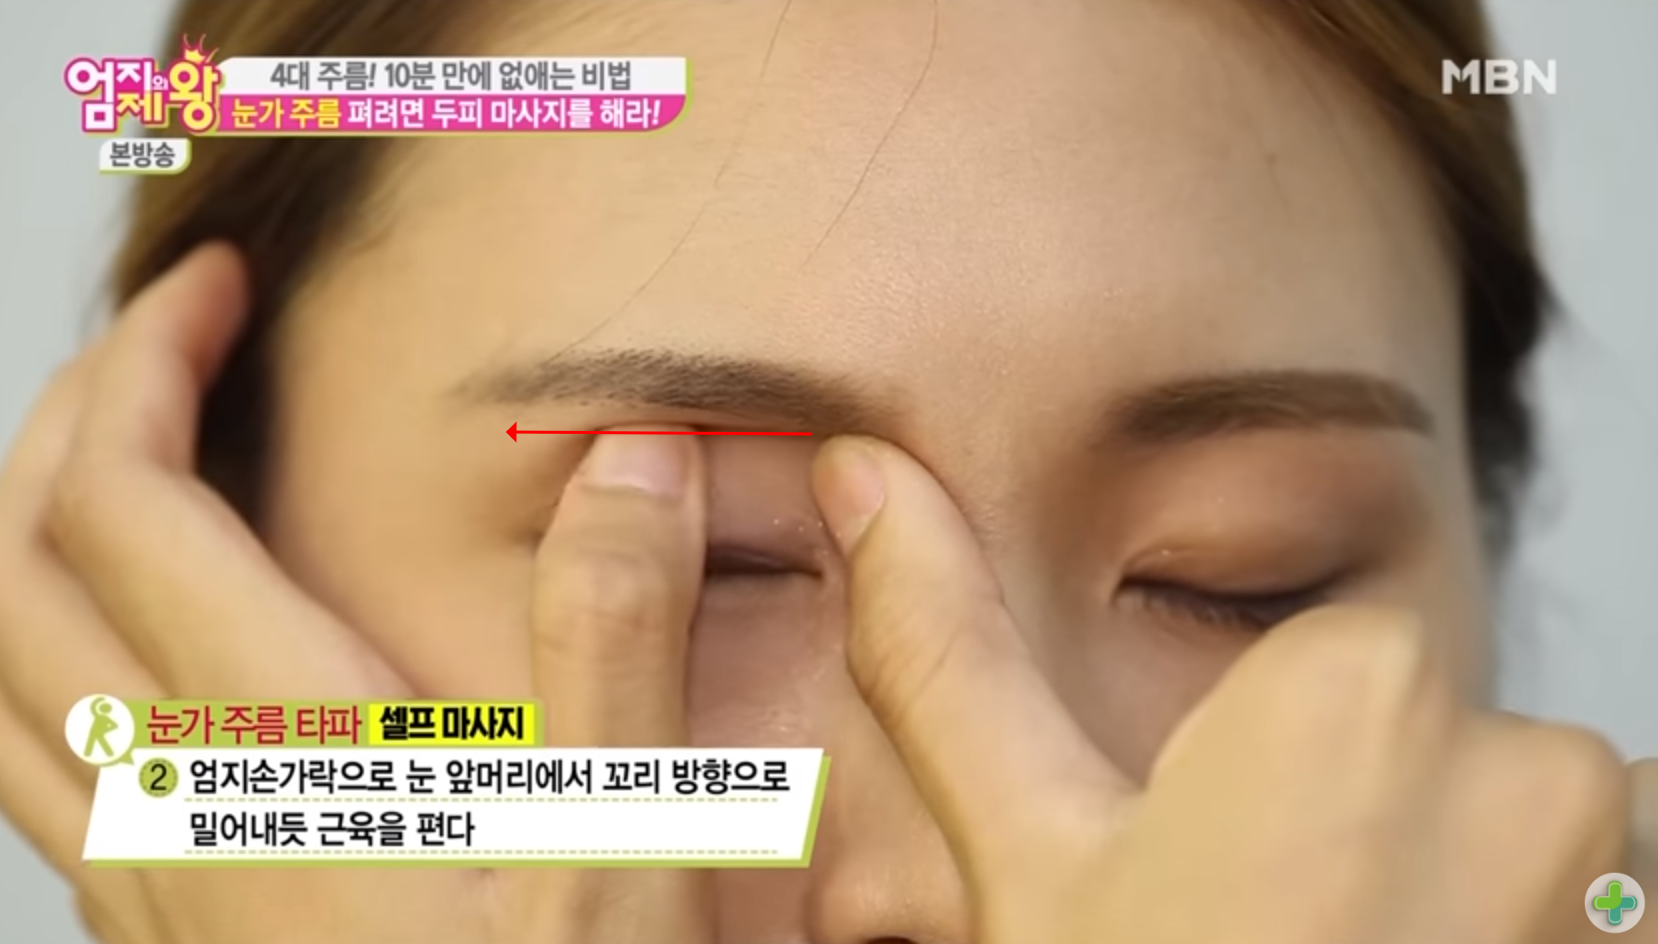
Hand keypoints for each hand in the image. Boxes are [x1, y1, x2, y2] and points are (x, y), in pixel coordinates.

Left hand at [0, 245, 713, 943]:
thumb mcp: (631, 858)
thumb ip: (624, 643)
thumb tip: (630, 453)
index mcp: (287, 760)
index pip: (120, 505)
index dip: (146, 361)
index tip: (221, 286)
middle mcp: (180, 814)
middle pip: (11, 568)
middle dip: (66, 413)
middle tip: (165, 334)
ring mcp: (156, 887)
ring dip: (26, 532)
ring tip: (122, 454)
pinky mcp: (178, 936)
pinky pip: (39, 768)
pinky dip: (48, 652)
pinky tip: (145, 649)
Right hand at [812, 435, 1648, 943]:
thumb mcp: (1029, 864)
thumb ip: (950, 655)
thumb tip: (863, 480)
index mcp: (1353, 690)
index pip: (1327, 669)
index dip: (1268, 778)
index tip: (1232, 876)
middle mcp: (1533, 762)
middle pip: (1438, 752)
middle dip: (1373, 835)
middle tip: (1277, 938)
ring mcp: (1626, 874)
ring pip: (1534, 840)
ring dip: (1467, 900)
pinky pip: (1605, 907)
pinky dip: (1529, 939)